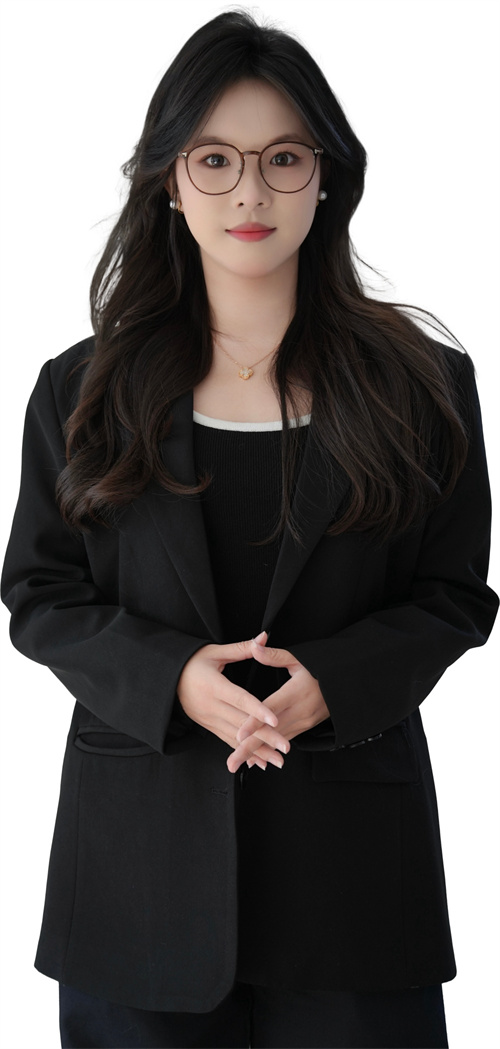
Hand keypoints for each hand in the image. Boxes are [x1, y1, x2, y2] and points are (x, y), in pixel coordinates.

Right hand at [177, 640, 289, 769]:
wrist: (167, 678)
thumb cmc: (193, 662)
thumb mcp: (215, 652)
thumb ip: (242, 648)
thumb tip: (263, 637)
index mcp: (213, 686)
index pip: (240, 699)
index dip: (258, 710)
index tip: (276, 720)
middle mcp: (210, 706)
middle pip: (242, 724)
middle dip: (265, 737)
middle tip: (286, 747)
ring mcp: (208, 719)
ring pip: (236, 738)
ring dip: (258, 750)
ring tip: (278, 760)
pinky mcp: (208, 726)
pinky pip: (228, 741)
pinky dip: (244, 751)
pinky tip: (260, 761)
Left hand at [226, 632, 329, 773]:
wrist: (346, 683)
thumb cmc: (320, 667)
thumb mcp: (299, 658)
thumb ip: (274, 655)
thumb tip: (254, 647)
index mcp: (296, 692)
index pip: (271, 709)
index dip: (254, 723)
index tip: (239, 734)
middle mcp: (301, 711)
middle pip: (270, 732)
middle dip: (249, 748)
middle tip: (231, 763)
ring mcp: (305, 721)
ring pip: (277, 740)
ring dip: (257, 752)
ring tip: (237, 763)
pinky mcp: (306, 726)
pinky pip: (285, 739)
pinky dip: (269, 749)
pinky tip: (254, 758)